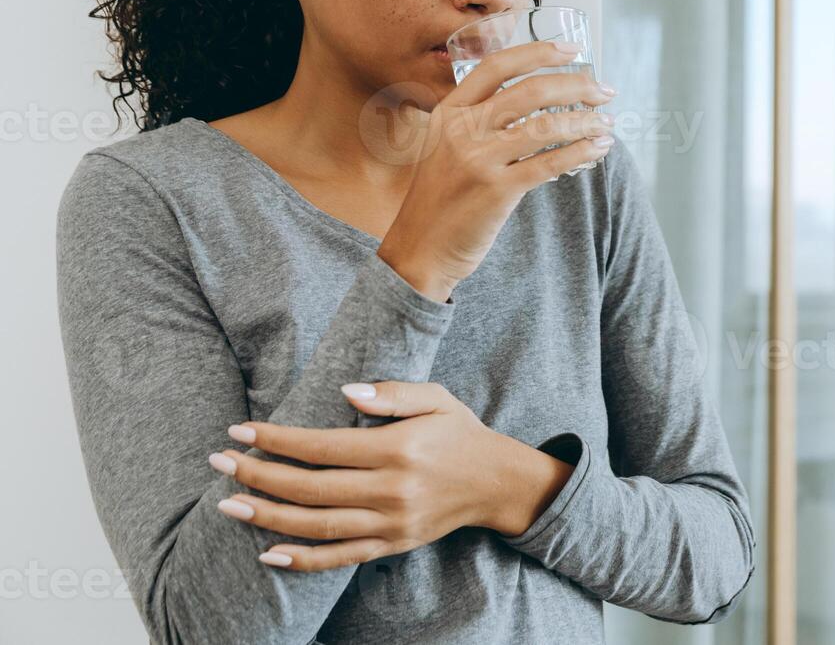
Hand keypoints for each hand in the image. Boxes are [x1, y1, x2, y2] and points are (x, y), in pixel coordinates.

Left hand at [207, 381, 574, 571]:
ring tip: (228, 505)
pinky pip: (340, 558)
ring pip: (316, 527)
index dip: (277, 440)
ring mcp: (390, 523)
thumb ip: (392, 393)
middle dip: (258, 475)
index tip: (240, 431)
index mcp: (397, 449)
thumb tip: (346, 391)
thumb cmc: (461, 433)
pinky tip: (269, 553)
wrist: (497, 482)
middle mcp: (391, 490)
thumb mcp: (436, 397)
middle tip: (219, 462)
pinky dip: (302, 560)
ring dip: (267, 518)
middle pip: (310, 489)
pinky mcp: (392, 545)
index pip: (322, 447)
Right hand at [378, 38, 617, 301]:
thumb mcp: (445, 147)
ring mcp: (478, 159)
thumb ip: (479, 123)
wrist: (419, 248)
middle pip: (529, 90)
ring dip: (585, 120)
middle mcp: (462, 129)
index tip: (572, 50)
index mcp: (449, 112)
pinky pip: (550, 162)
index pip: (497, 65)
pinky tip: (598, 148)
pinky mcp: (497, 190)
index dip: (538, 52)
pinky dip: (580, 151)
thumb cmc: (440, 199)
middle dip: (576, 85)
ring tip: (607, 122)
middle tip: (604, 90)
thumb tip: (538, 103)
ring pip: (545, 125)